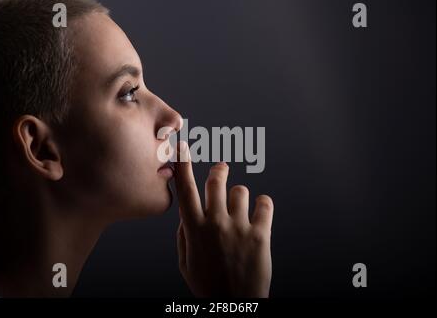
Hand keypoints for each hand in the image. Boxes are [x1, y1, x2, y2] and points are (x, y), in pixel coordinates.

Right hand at [174, 141, 273, 296]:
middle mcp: (216, 223)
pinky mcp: (261, 234)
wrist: (234, 305)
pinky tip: (260, 212)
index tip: (183, 146)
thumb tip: (186, 215)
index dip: (183, 164)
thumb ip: (183, 235)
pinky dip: (263, 205)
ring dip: (239, 196)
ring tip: (240, 208)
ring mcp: (239, 227)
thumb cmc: (208, 285)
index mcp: (194, 229)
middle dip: (218, 171)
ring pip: (240, 191)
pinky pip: (265, 204)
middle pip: (216, 180)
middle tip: (220, 170)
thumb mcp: (185, 262)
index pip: (185, 188)